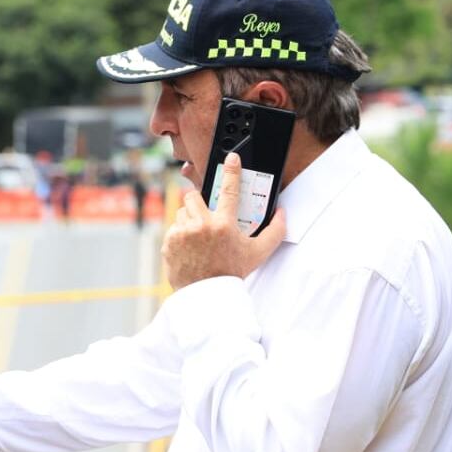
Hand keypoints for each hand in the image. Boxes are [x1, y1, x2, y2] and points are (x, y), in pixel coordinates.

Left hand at [163, 152, 286, 289]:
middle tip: (207, 216)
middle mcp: (202, 225)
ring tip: (199, 237)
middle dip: (200, 203)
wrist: (206, 294)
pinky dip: (180, 235)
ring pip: (182, 212)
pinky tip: (189, 248)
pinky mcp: (169, 242)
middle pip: (194, 196)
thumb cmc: (232, 272)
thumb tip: (282, 212)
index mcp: (224, 224)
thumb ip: (275, 231)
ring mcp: (182, 233)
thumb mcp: (259, 253)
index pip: (230, 190)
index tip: (231, 157)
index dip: (231, 171)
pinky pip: (173, 229)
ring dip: (190, 219)